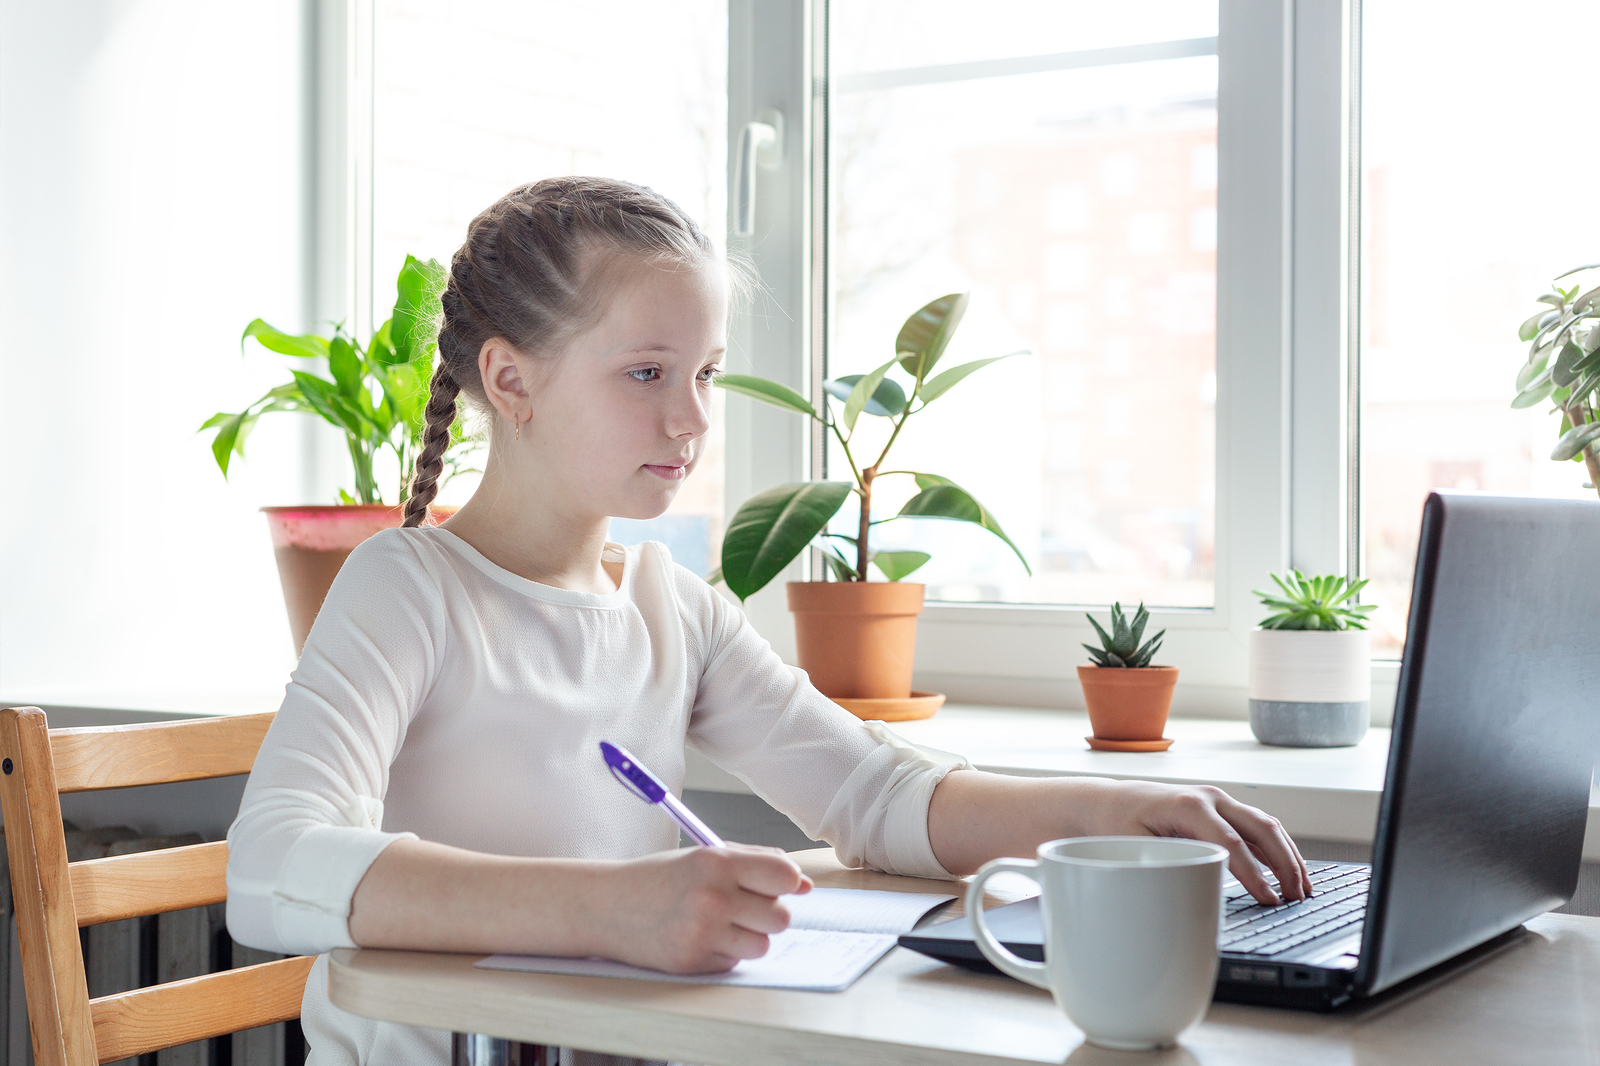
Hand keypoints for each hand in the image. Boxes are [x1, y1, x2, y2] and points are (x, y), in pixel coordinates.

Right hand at [597, 843, 812, 973]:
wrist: (608, 906)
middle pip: (781, 916)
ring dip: (750, 936)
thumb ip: (758, 862)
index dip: (787, 881)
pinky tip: (701, 937)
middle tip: (743, 904)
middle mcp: (711, 898)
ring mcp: (702, 934)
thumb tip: (804, 884)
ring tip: (722, 922)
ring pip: (763, 944)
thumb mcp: (707, 855)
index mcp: (716, 862)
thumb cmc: (661, 878)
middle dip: (769, 912)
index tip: (777, 883)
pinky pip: (736, 962)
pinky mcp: (694, 962)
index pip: (784, 876)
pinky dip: (726, 951)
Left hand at [1084, 780, 1311, 904]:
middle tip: (1297, 898)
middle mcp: (1209, 798)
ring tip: (1303, 888)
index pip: (1232, 843)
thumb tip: (1191, 893)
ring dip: (1288, 855)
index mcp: (1189, 806)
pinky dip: (1276, 847)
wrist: (1106, 800)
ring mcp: (1217, 800)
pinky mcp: (1220, 808)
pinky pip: (1256, 826)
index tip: (1269, 900)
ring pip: (1265, 824)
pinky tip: (1287, 869)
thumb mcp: (1134, 847)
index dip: (1254, 874)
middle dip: (1285, 864)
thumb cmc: (1116, 823)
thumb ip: (1165, 865)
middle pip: (1261, 828)